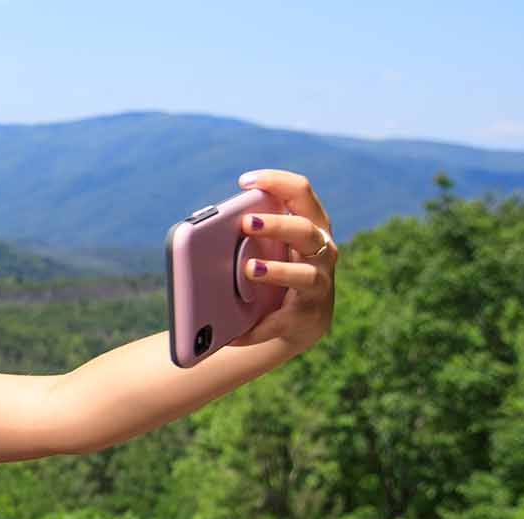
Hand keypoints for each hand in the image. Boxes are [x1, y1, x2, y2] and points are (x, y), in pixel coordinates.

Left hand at [232, 169, 337, 353]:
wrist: (295, 322)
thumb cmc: (276, 269)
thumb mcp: (268, 246)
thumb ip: (249, 234)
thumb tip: (201, 236)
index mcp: (310, 225)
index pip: (301, 192)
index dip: (276, 181)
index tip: (244, 180)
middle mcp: (322, 252)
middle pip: (305, 230)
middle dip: (276, 225)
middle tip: (244, 224)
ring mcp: (319, 285)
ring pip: (305, 275)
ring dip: (276, 271)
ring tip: (249, 269)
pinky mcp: (307, 316)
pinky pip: (282, 321)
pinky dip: (256, 327)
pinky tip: (233, 333)